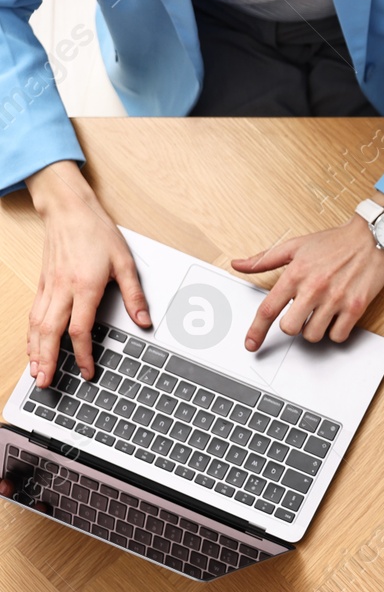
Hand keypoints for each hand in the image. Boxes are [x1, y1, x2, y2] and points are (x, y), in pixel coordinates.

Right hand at [23, 161, 151, 387]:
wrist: (69, 209)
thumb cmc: (97, 232)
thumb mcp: (125, 262)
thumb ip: (135, 295)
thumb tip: (145, 320)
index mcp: (85, 286)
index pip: (80, 329)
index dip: (83, 354)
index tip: (87, 370)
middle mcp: (62, 289)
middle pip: (50, 332)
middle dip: (47, 359)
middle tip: (46, 382)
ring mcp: (49, 286)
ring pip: (37, 324)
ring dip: (35, 350)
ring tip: (36, 372)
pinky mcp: (43, 282)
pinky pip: (34, 313)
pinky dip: (31, 333)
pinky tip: (32, 345)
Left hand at [234, 216, 383, 348]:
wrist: (372, 238)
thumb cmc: (334, 243)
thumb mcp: (294, 246)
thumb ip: (264, 259)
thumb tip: (238, 265)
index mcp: (295, 274)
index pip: (268, 309)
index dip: (256, 330)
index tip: (251, 344)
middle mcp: (314, 288)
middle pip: (290, 328)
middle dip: (293, 326)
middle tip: (301, 315)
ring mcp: (336, 299)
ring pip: (314, 335)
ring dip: (314, 329)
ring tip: (321, 314)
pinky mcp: (356, 307)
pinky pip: (338, 335)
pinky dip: (336, 332)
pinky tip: (337, 318)